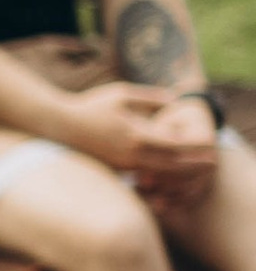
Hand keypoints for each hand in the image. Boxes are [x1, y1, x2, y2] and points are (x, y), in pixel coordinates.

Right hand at [64, 80, 218, 203]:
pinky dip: (159, 176)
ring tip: (195, 170)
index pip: (175, 146)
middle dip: (193, 166)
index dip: (195, 148)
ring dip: (178, 173)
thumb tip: (175, 99)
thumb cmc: (90, 106)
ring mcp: (122, 166)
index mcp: (137, 135)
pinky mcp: (115, 171)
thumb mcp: (122, 94)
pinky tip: (168, 173)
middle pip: (171, 166)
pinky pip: (143, 177)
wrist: (59, 126)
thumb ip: (150, 97)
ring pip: (158, 174)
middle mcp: (132, 155)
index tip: (210, 146)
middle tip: (211, 164)